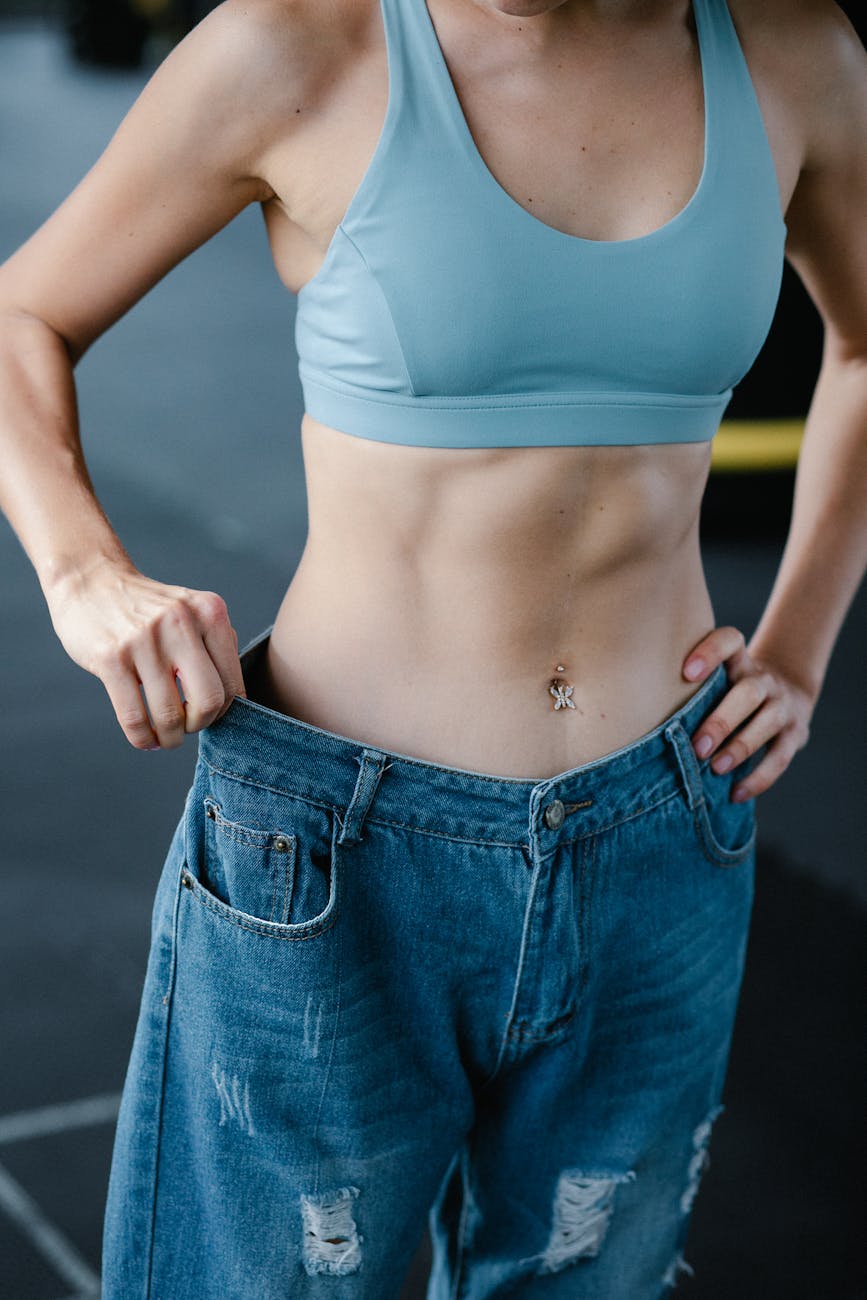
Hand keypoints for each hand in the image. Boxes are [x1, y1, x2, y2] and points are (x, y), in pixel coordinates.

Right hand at [45, 557, 246, 750]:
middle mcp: (181, 623)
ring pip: (170, 715)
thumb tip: (235, 701)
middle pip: (209, 702)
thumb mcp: (191, 610)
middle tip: (188, 727)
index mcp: (209, 612)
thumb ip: (216, 646)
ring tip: (165, 738)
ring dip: (170, 738)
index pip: (232, 683)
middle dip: (199, 726)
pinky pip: (134, 716)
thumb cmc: (146, 608)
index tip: (207, 716)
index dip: (223, 712)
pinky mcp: (111, 657)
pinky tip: (145, 739)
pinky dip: (142, 738)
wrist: (90, 580)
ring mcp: (145, 640)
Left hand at [681, 626, 815, 801]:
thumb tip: (638, 718)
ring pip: (766, 723)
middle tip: (698, 747)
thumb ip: (690, 688)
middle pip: (748, 692)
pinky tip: (736, 793)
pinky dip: (759, 778)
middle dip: (721, 721)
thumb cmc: (732, 689)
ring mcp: (782, 705)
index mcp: (739, 661)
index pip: (730, 641)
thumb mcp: (720, 677)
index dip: (710, 653)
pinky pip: (780, 757)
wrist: (790, 692)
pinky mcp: (795, 734)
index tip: (687, 672)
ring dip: (739, 748)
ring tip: (716, 769)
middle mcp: (763, 679)